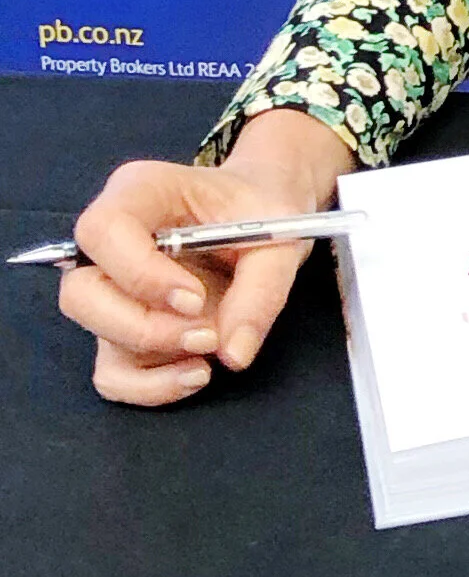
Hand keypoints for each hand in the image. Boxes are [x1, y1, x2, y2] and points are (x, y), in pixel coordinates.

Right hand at [58, 107, 357, 406]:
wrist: (265, 214)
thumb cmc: (262, 208)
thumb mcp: (279, 233)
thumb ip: (261, 290)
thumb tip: (233, 353)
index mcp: (140, 192)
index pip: (103, 231)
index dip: (140, 273)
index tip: (194, 298)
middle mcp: (111, 241)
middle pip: (82, 293)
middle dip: (140, 326)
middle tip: (204, 334)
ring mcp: (111, 287)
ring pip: (96, 336)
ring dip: (151, 356)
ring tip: (210, 348)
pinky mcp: (124, 327)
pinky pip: (113, 372)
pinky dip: (149, 384)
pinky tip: (196, 372)